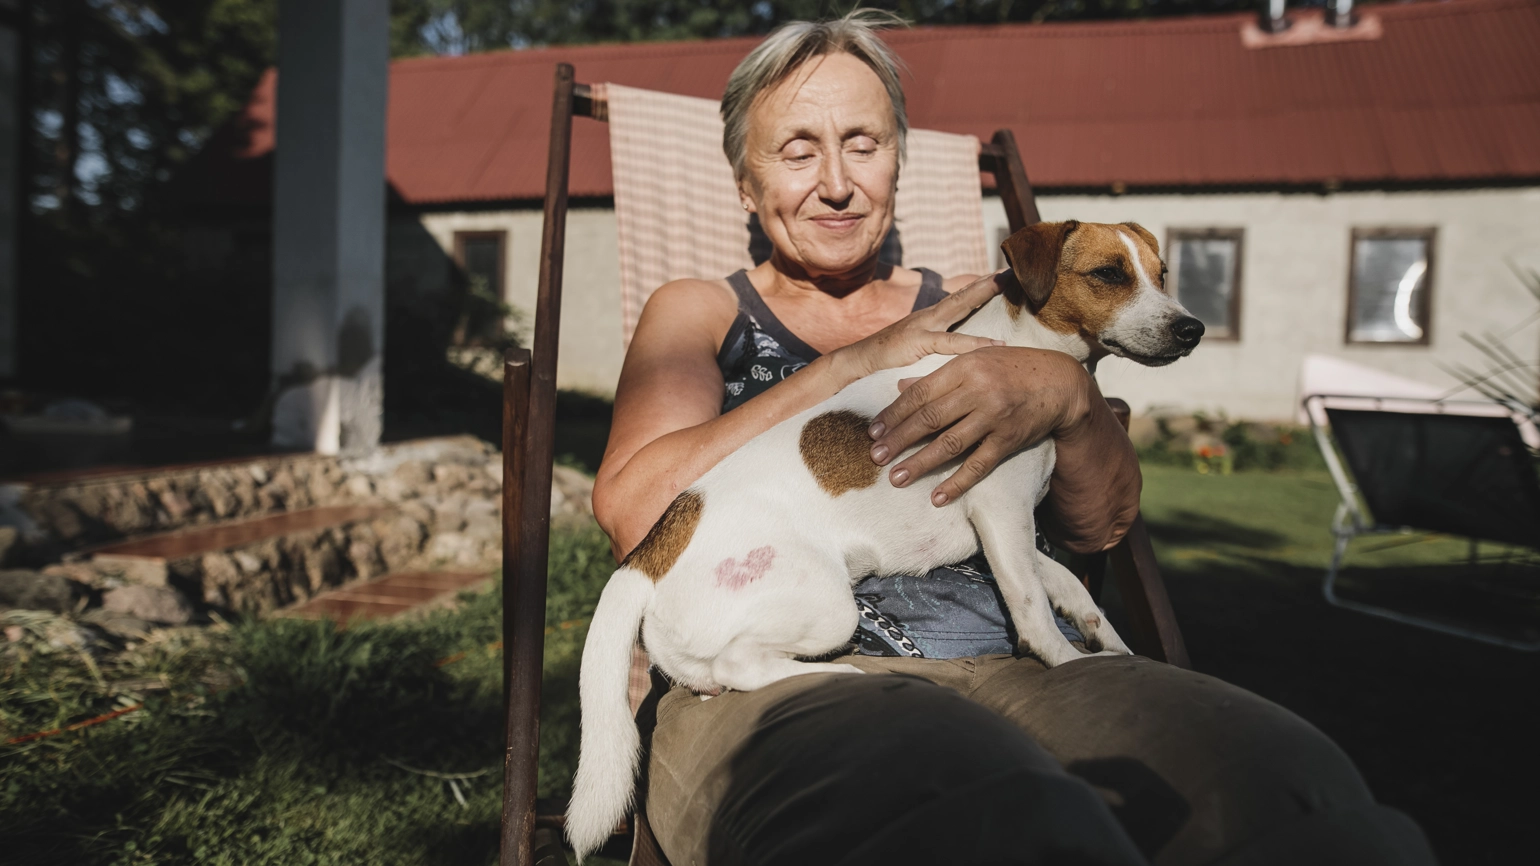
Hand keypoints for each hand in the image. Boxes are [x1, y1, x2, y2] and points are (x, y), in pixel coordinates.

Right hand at [827, 275, 1003, 383]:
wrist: (855, 363)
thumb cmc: (884, 362)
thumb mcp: (915, 350)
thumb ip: (933, 347)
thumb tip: (955, 353)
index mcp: (929, 319)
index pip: (959, 299)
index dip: (979, 287)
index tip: (1000, 276)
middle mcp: (928, 317)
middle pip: (962, 295)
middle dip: (986, 282)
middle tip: (1010, 269)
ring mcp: (923, 327)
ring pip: (958, 306)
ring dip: (981, 294)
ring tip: (1003, 284)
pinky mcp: (918, 342)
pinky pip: (951, 342)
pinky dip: (974, 343)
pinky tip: (994, 343)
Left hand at [866, 346, 1095, 505]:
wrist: (1059, 381)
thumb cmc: (1011, 368)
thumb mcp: (974, 359)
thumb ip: (937, 375)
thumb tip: (900, 388)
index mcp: (964, 368)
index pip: (920, 394)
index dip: (894, 414)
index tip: (872, 432)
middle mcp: (977, 391)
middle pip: (930, 419)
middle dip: (899, 440)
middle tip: (875, 458)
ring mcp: (994, 417)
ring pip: (950, 444)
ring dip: (920, 463)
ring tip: (896, 478)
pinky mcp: (1009, 439)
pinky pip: (978, 464)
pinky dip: (957, 482)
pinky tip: (937, 497)